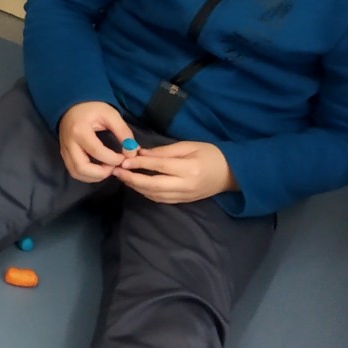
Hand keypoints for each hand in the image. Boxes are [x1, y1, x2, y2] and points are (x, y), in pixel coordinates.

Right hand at [57, 100, 135, 183]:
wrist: (71, 108)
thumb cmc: (92, 109)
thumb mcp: (111, 115)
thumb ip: (123, 132)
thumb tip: (132, 152)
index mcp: (80, 130)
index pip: (96, 151)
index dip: (113, 159)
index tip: (124, 157)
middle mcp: (69, 143)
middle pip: (81, 168)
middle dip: (102, 173)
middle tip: (114, 167)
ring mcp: (64, 151)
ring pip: (76, 173)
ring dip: (94, 176)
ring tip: (107, 168)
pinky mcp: (64, 156)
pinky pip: (74, 171)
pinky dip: (88, 175)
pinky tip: (99, 169)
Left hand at [113, 141, 235, 203]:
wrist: (231, 174)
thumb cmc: (211, 154)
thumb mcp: (189, 146)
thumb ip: (165, 151)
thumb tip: (141, 153)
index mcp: (189, 168)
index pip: (159, 166)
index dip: (139, 164)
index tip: (123, 161)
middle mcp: (186, 185)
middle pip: (153, 185)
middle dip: (132, 179)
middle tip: (116, 172)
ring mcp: (185, 196)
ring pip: (154, 195)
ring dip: (136, 187)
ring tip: (122, 177)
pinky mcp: (183, 201)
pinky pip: (160, 200)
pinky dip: (146, 193)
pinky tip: (137, 185)